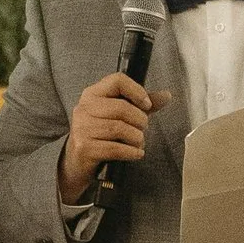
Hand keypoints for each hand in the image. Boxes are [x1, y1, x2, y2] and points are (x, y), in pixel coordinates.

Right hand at [58, 71, 171, 204]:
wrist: (77, 161)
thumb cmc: (101, 135)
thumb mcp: (120, 116)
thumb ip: (141, 105)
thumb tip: (166, 95)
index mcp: (92, 94)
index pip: (117, 80)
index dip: (137, 91)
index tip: (146, 105)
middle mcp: (84, 108)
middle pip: (122, 107)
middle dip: (140, 120)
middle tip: (142, 129)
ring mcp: (82, 128)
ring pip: (119, 128)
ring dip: (137, 138)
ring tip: (138, 142)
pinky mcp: (84, 148)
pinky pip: (115, 148)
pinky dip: (131, 152)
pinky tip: (136, 153)